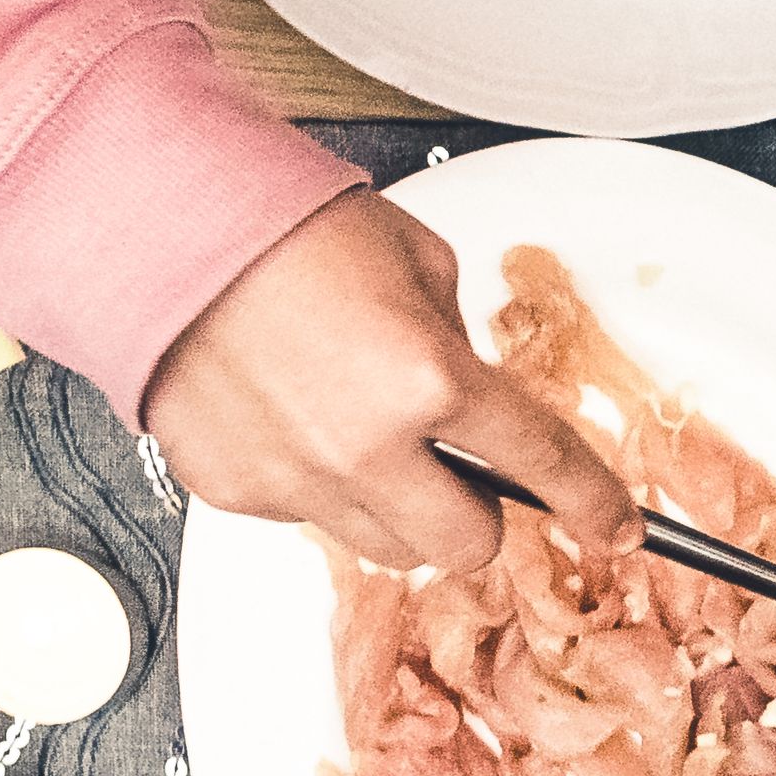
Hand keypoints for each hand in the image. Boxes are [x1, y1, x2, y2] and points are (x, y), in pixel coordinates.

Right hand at [143, 192, 637, 576]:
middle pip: (466, 546)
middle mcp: (367, 447)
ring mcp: (297, 480)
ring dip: (400, 509)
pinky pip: (309, 519)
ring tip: (364, 436)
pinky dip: (320, 488)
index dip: (593, 504)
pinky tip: (297, 425)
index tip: (615, 527)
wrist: (160, 228)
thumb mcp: (420, 266)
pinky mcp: (237, 491)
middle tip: (460, 466)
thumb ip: (458, 346)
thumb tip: (472, 401)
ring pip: (388, 547)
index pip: (544, 466)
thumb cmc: (289, 230)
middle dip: (477, 511)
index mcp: (431, 379)